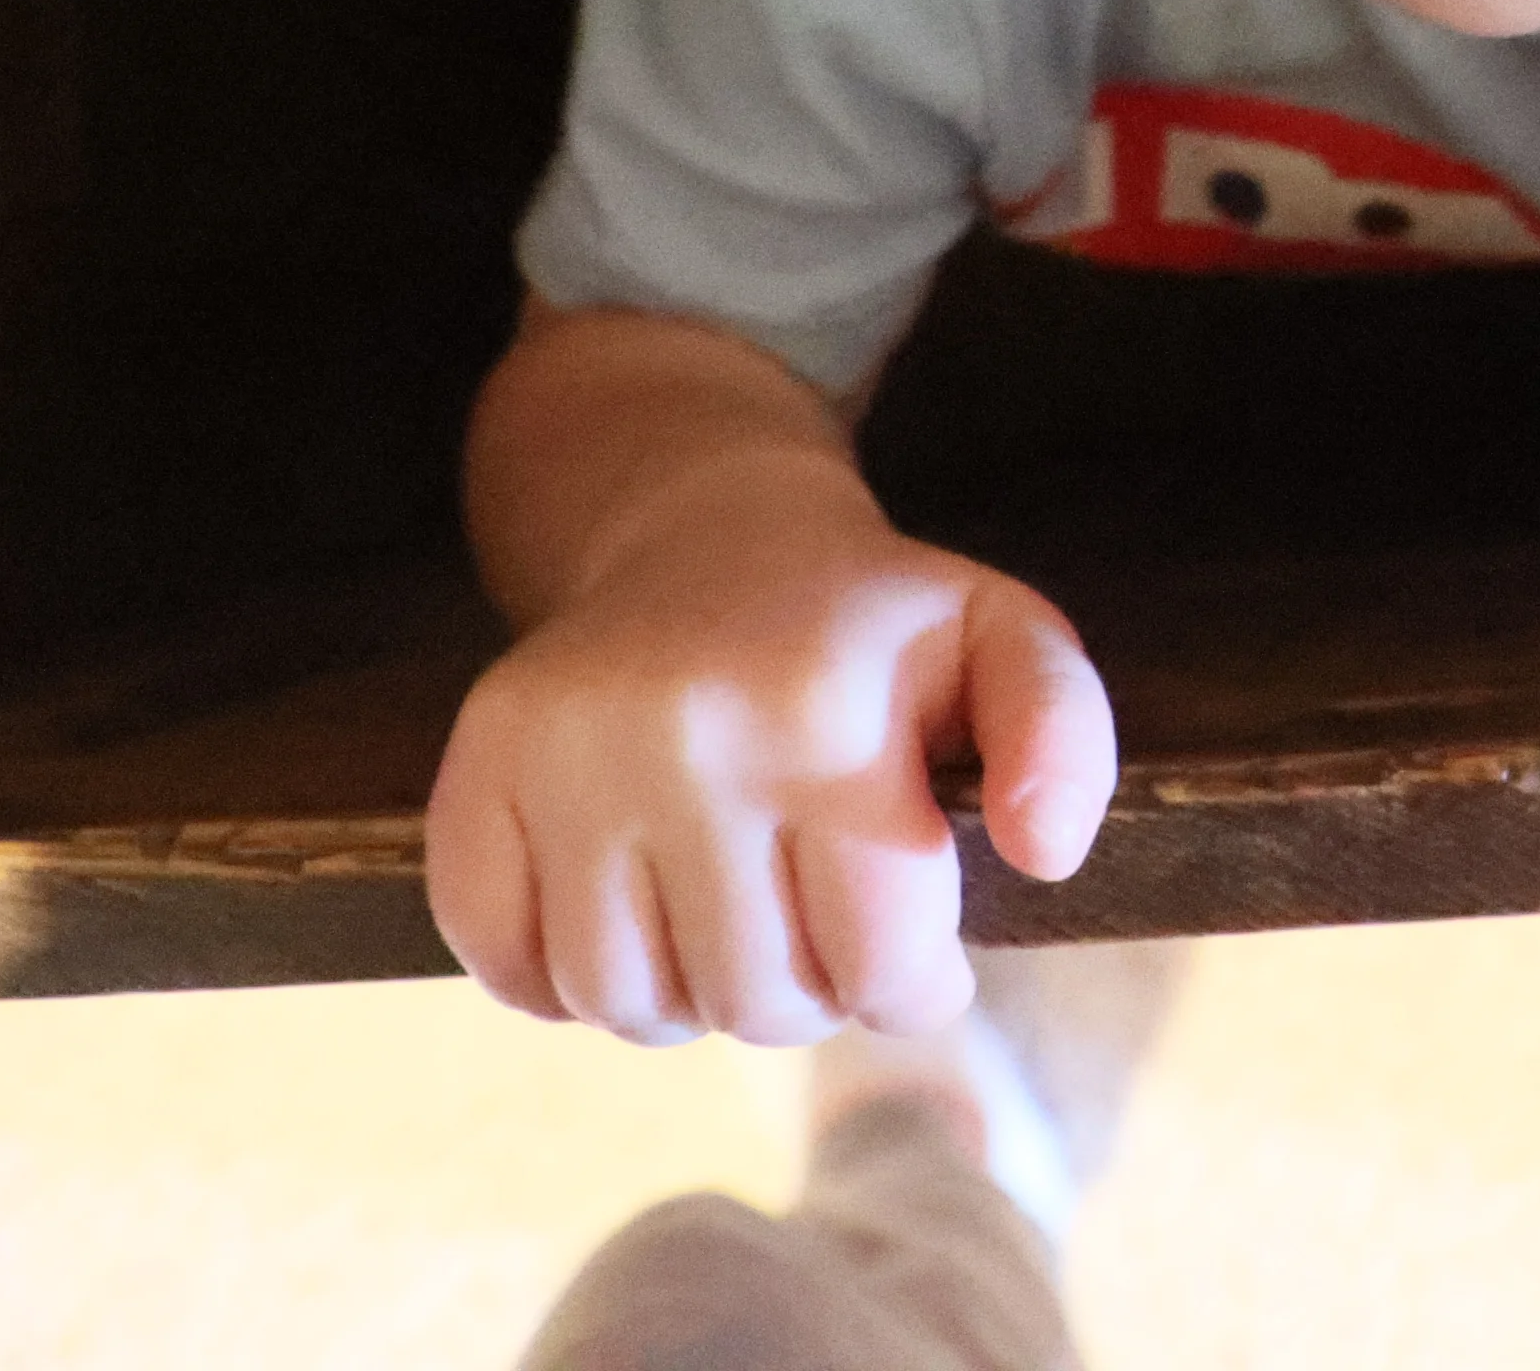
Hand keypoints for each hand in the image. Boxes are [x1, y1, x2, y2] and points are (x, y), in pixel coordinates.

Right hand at [424, 448, 1117, 1042]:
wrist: (709, 533)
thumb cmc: (872, 625)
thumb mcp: (1005, 643)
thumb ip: (1062, 738)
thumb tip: (1046, 853)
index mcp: (823, 707)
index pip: (881, 964)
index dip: (917, 982)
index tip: (916, 942)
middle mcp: (679, 727)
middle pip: (758, 1001)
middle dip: (811, 990)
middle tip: (817, 917)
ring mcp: (561, 751)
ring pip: (629, 1005)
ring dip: (691, 993)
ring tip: (730, 910)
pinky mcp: (477, 770)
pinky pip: (508, 971)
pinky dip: (563, 981)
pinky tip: (630, 906)